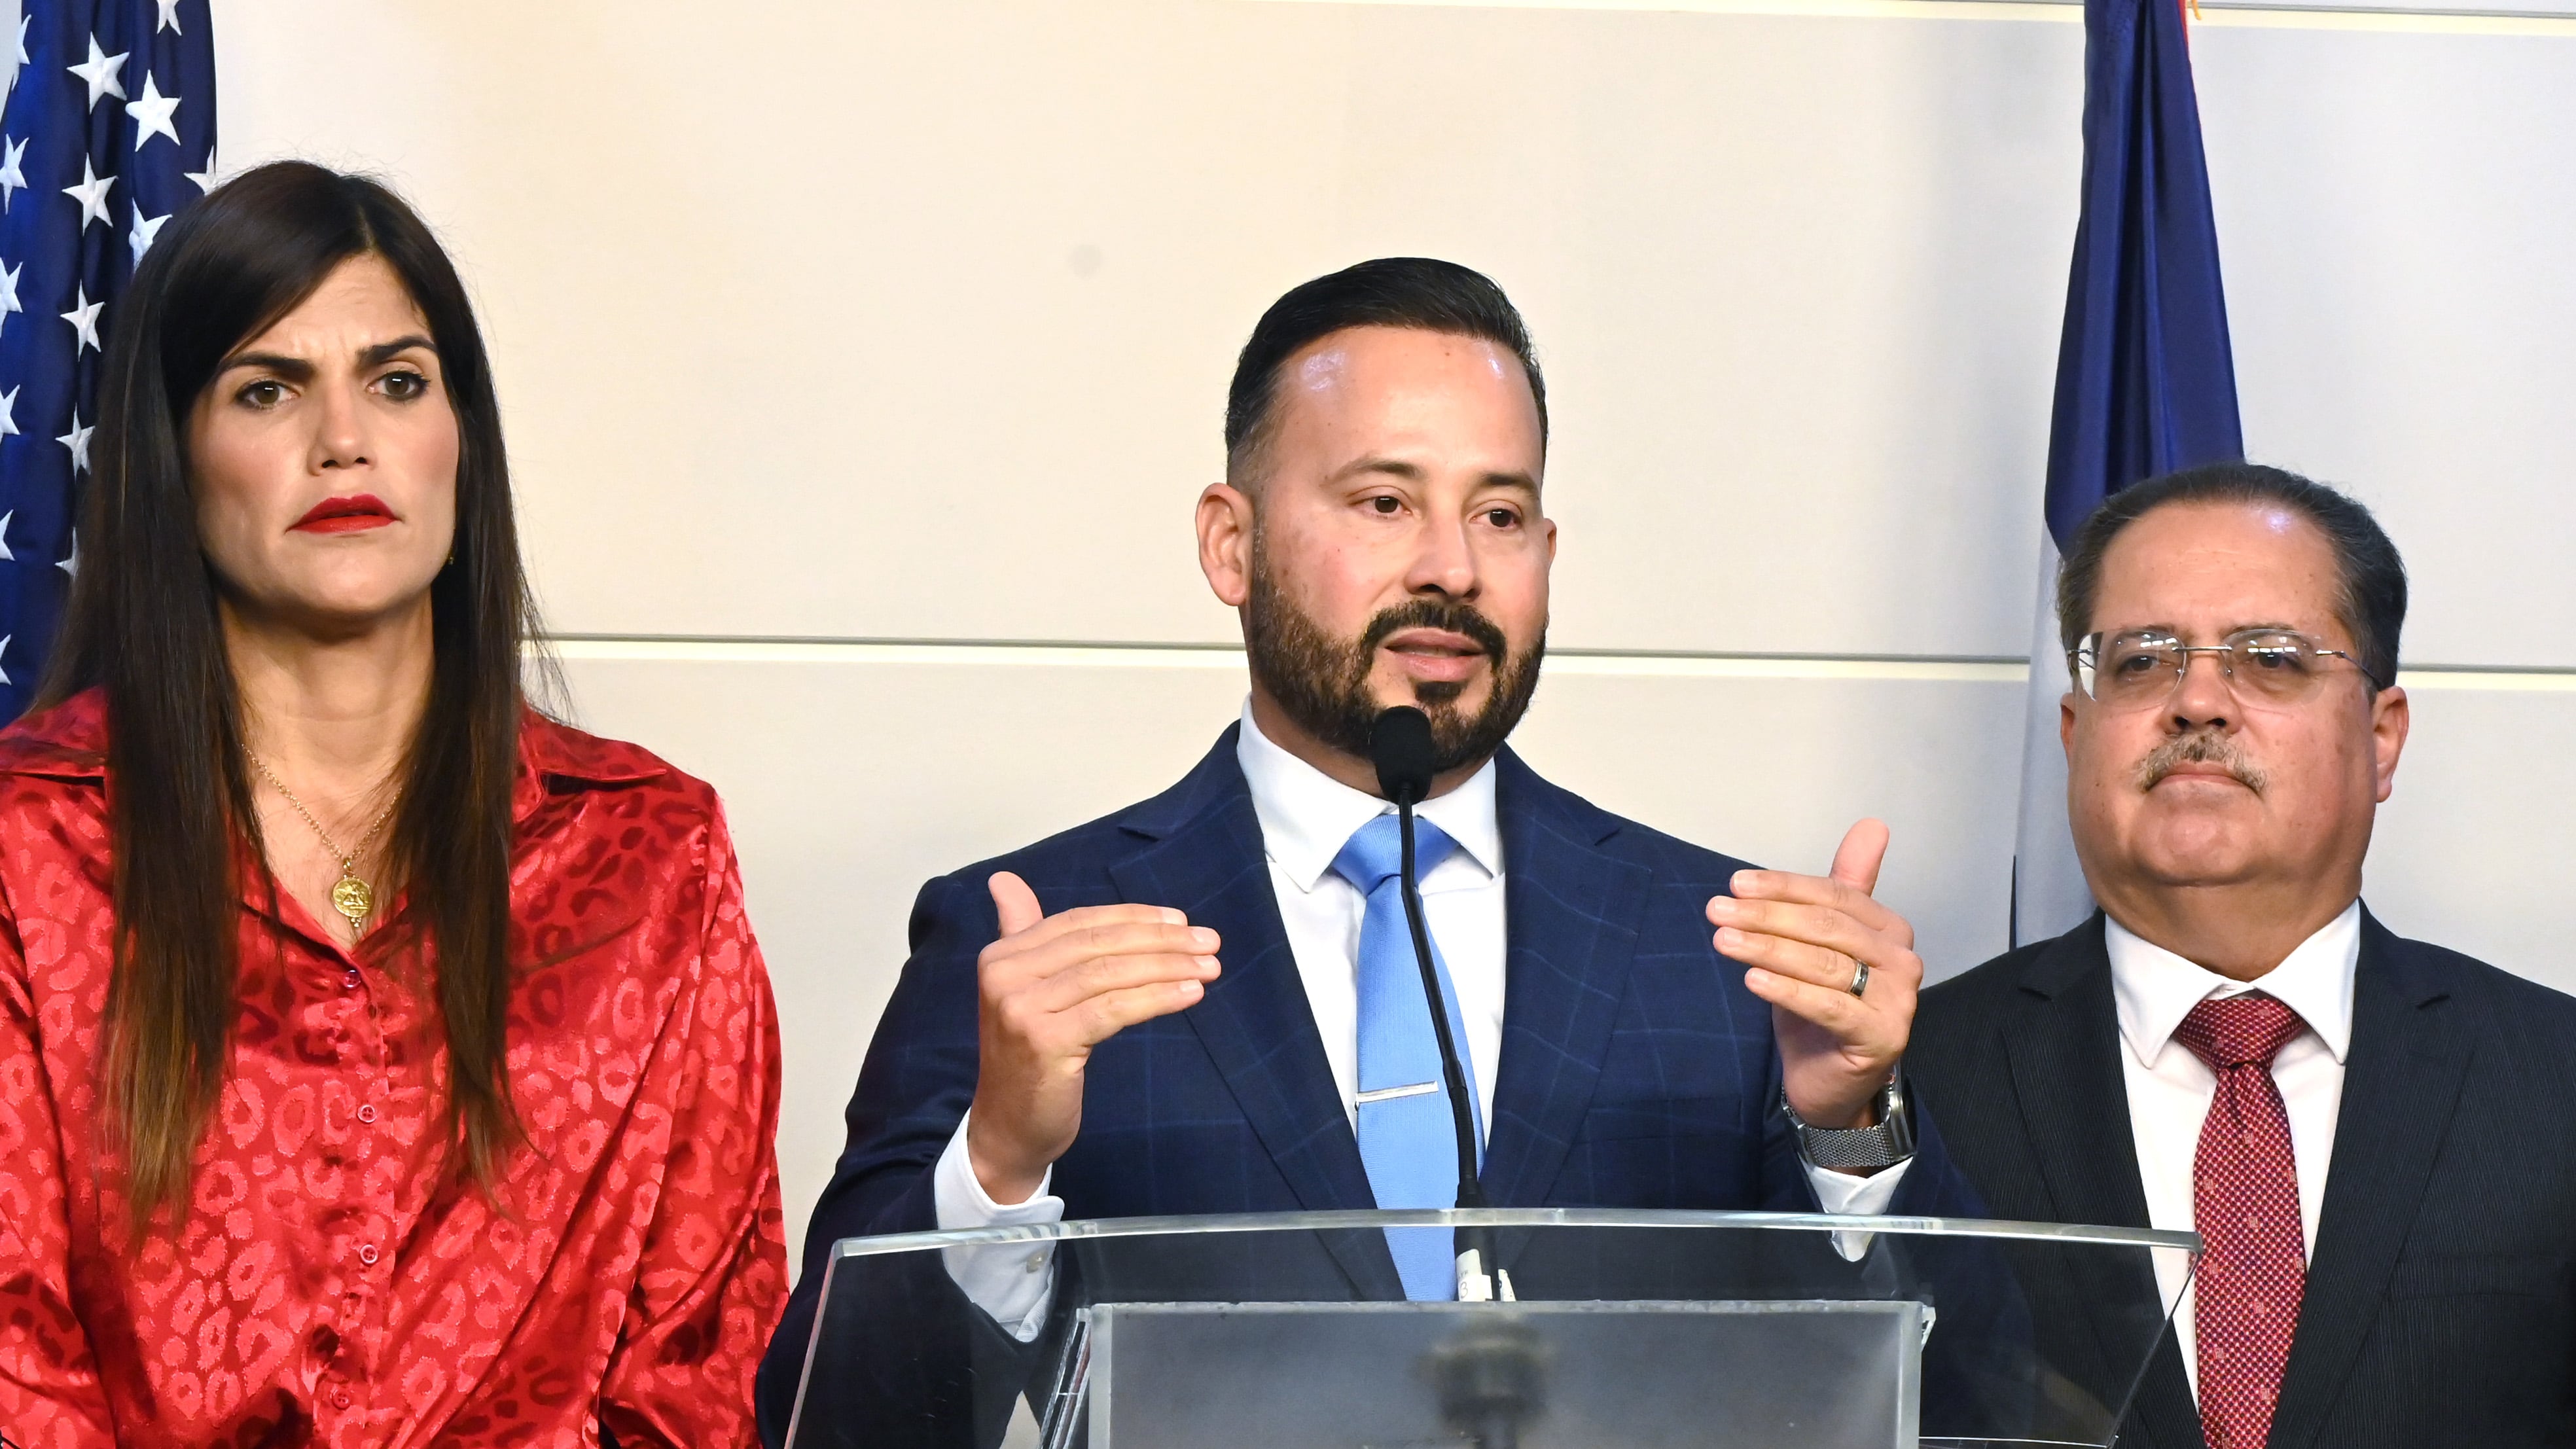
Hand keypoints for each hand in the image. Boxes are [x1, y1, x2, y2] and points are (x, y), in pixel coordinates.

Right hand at [965, 872, 1220, 1203]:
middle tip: (1209, 943)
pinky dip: (1156, 997)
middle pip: (1098, 944)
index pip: (1080, 922)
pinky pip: (1113, 1009)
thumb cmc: (1028, 1058)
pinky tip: (1190, 994)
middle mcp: (1005, 975)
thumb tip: (1005, 880)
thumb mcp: (1023, 990)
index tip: (1181, 921)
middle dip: (1160, 940)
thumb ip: (1022, 935)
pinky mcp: (1046, 1042)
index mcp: (1001, 955)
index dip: (1133, 917)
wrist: (1008, 1127)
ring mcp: (1022, 1009)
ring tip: (1210, 968)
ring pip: (1110, 974)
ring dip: (1167, 966)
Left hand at [1705, 820, 1920, 1133]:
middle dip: (1767, 915)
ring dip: (1766, 947)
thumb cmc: (1821, 1007)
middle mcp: (1902, 960)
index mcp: (1889, 928)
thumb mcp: (1822, 943)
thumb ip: (1839, 888)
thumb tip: (1873, 825)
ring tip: (1722, 939)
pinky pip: (1827, 1005)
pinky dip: (1786, 989)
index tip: (1736, 884)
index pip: (1835, 895)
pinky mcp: (1882, 1037)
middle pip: (1827, 927)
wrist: (1829, 1082)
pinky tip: (1751, 978)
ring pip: (1824, 963)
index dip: (1784, 887)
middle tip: (1717, 909)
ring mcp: (1898, 1001)